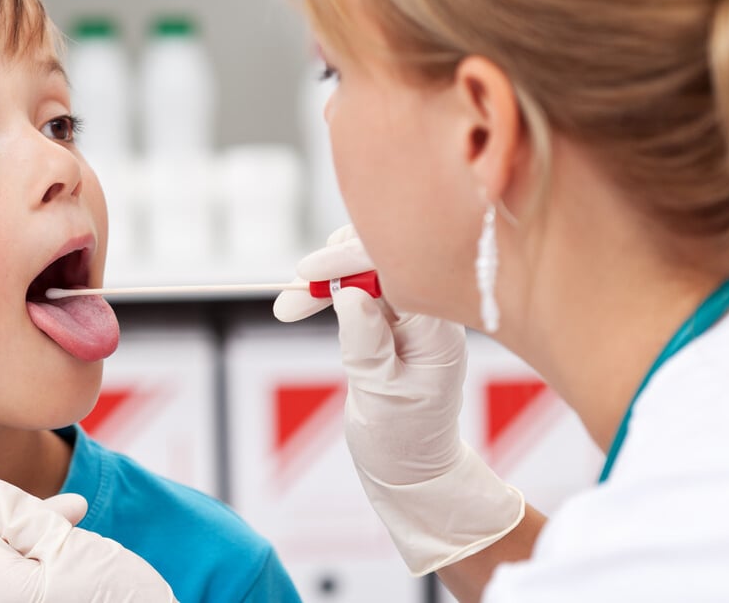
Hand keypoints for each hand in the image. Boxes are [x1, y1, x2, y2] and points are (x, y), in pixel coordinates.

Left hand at [0, 429, 177, 601]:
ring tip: (74, 508)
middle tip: (19, 470)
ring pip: (4, 546)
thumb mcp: (70, 545)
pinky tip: (75, 527)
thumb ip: (20, 515)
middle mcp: (1, 599)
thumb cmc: (121, 602)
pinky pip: (26, 563)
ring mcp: (20, 602)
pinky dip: (44, 540)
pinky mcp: (40, 601)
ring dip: (30, 518)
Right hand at [276, 226, 524, 575]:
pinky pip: (361, 290)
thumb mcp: (380, 395)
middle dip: (332, 266)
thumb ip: (366, 342)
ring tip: (290, 305)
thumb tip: (349, 293)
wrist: (414, 469)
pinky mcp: (392, 321)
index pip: (398, 268)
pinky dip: (328, 292)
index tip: (306, 273)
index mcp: (438, 329)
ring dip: (325, 279)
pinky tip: (303, 303)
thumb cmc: (403, 440)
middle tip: (291, 296)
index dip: (350, 260)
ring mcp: (412, 315)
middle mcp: (430, 313)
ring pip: (366, 270)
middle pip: (383, 258)